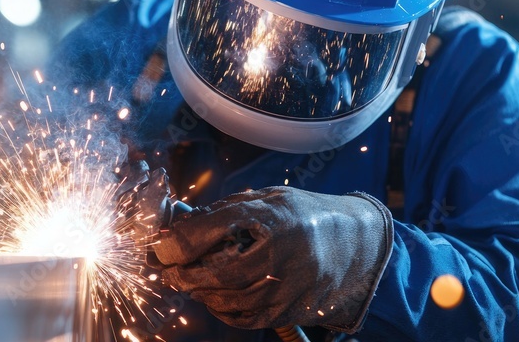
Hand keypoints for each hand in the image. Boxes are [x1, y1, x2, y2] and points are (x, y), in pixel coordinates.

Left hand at [153, 187, 392, 331]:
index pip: (219, 227)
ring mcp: (293, 285)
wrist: (357, 243)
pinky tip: (217, 300)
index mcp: (276, 216)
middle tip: (171, 272)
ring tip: (192, 283)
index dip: (183, 240)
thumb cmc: (305, 216)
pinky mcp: (296, 309)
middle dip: (187, 275)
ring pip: (233, 301)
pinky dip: (226, 312)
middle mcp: (286, 252)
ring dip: (204, 295)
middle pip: (222, 273)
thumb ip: (226, 211)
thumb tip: (181, 227)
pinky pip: (249, 318)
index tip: (162, 248)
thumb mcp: (267, 200)